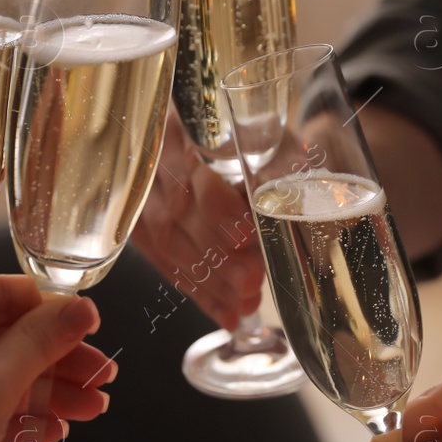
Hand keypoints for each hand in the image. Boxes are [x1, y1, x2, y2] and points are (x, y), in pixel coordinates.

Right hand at [130, 111, 265, 330]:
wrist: (229, 135)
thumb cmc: (259, 136)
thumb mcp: (273, 138)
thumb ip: (283, 165)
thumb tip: (300, 205)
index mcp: (182, 128)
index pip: (192, 170)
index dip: (217, 206)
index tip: (246, 233)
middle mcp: (153, 160)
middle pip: (177, 214)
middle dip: (216, 256)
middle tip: (252, 281)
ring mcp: (141, 195)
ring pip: (167, 243)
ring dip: (209, 281)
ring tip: (245, 304)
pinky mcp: (141, 225)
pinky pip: (164, 263)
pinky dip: (199, 292)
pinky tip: (225, 313)